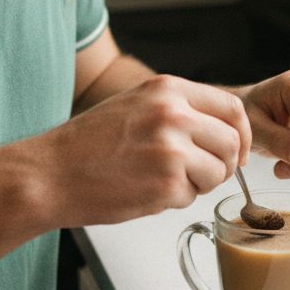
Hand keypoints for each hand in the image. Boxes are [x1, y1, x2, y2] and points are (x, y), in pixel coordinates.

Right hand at [29, 75, 250, 225]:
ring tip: (164, 181)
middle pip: (232, 142)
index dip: (240, 134)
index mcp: (167, 89)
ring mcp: (171, 149)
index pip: (232, 107)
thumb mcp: (135, 104)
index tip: (235, 151)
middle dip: (224, 164)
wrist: (49, 174)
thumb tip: (223, 128)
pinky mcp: (165, 184)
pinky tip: (145, 191)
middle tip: (202, 175)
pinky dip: (175, 200)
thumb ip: (178, 109)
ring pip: (218, 172)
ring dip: (199, 184)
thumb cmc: (87, 144)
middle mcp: (173, 113)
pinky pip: (192, 196)